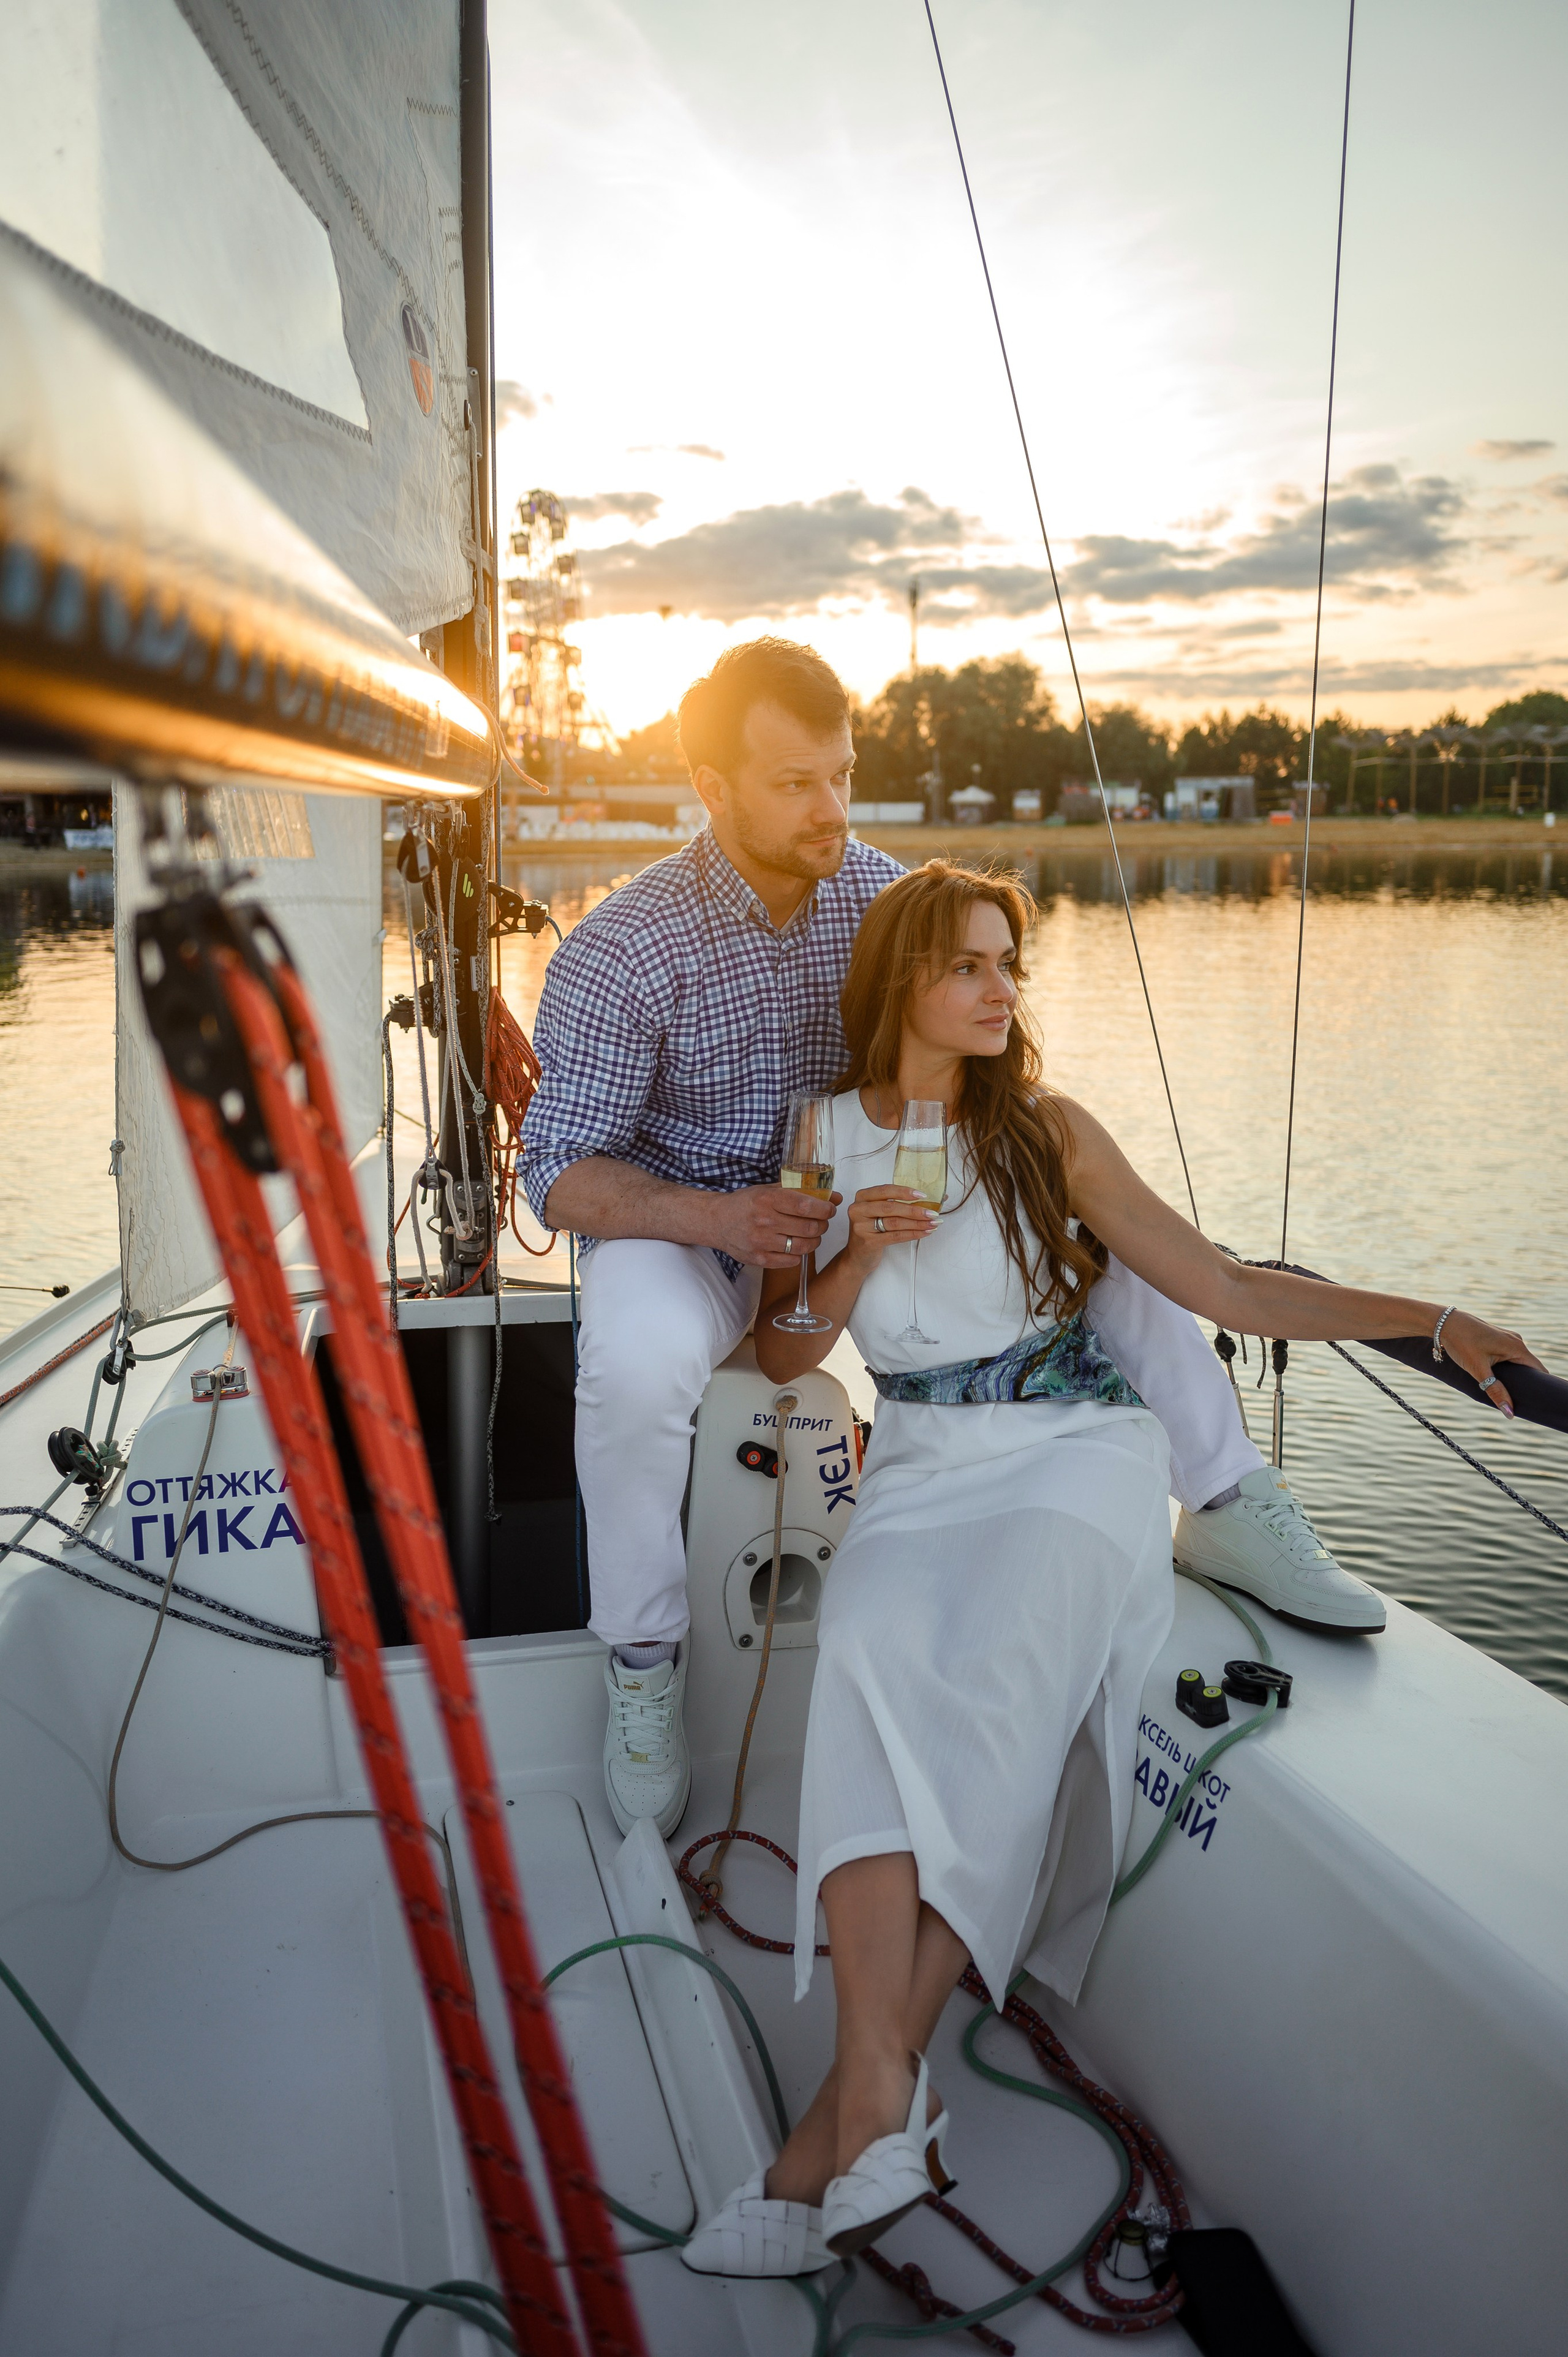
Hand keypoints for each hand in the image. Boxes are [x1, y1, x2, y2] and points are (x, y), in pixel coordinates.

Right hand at [710, 1182, 839, 1270]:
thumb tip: (834, 1197)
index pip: (805, 1206)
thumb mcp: (768, 1190)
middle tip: (822, 1222)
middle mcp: (764, 1221)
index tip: (830, 1209)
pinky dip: (800, 1255)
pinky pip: (791, 1261)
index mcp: (767, 1199)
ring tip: (812, 1235)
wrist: (717, 1221)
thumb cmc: (746, 1204)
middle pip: (808, 1227)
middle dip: (822, 1225)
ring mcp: (761, 1242)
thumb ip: (800, 1191)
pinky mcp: (759, 1259)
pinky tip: (796, 1246)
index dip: (824, 1209)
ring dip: (814, 1241)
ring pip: (803, 1246)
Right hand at [844, 1185, 936, 1272]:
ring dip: (917, 1223)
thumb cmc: (870, 1231)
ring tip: (932, 1224)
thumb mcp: (876, 1213)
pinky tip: (923, 1232)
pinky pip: (895, 1236)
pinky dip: (912, 1234)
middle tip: (932, 1213)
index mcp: (862, 1198)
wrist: (857, 1257)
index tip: (922, 1195)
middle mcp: (858, 1210)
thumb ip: (893, 1204)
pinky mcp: (868, 1242)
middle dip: (914, 1210)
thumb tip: (924, 1201)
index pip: (885, 1190)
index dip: (905, 1192)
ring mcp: (861, 1226)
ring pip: (894, 1222)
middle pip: (890, 1207)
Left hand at [1438, 1310, 1544, 1416]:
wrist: (1444, 1322)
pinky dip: (1506, 1368)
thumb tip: (1509, 1412)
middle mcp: (1516, 1341)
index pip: (1539, 1371)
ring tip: (1508, 1392)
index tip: (1535, 1402)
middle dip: (1526, 1384)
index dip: (1540, 1387)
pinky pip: (1509, 1356)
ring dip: (1515, 1376)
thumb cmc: (1461, 1342)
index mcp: (1516, 1347)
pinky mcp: (1497, 1339)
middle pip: (1530, 1367)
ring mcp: (1507, 1339)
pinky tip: (1498, 1379)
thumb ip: (1495, 1390)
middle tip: (1518, 1402)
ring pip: (1518, 1362)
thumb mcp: (1478, 1369)